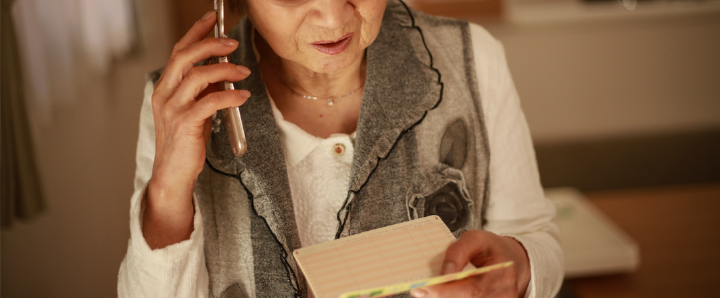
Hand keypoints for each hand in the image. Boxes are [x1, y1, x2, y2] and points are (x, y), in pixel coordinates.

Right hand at [143, 10, 251, 248]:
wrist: (173, 175)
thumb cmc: (185, 143)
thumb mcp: (193, 111)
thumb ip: (202, 91)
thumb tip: (223, 72)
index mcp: (165, 87)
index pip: (178, 51)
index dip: (196, 32)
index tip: (213, 18)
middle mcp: (164, 94)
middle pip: (185, 57)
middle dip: (210, 44)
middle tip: (232, 43)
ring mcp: (172, 109)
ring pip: (198, 76)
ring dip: (225, 70)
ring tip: (244, 72)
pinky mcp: (185, 124)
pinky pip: (210, 102)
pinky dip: (230, 96)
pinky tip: (243, 96)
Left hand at [410, 230, 530, 297]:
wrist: (512, 260)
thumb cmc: (492, 248)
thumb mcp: (476, 238)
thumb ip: (458, 252)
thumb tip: (443, 273)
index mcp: (501, 272)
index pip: (472, 289)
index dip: (445, 291)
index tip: (422, 288)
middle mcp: (503, 293)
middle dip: (440, 295)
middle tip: (419, 290)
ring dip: (446, 296)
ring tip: (429, 289)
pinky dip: (453, 296)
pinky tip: (443, 291)